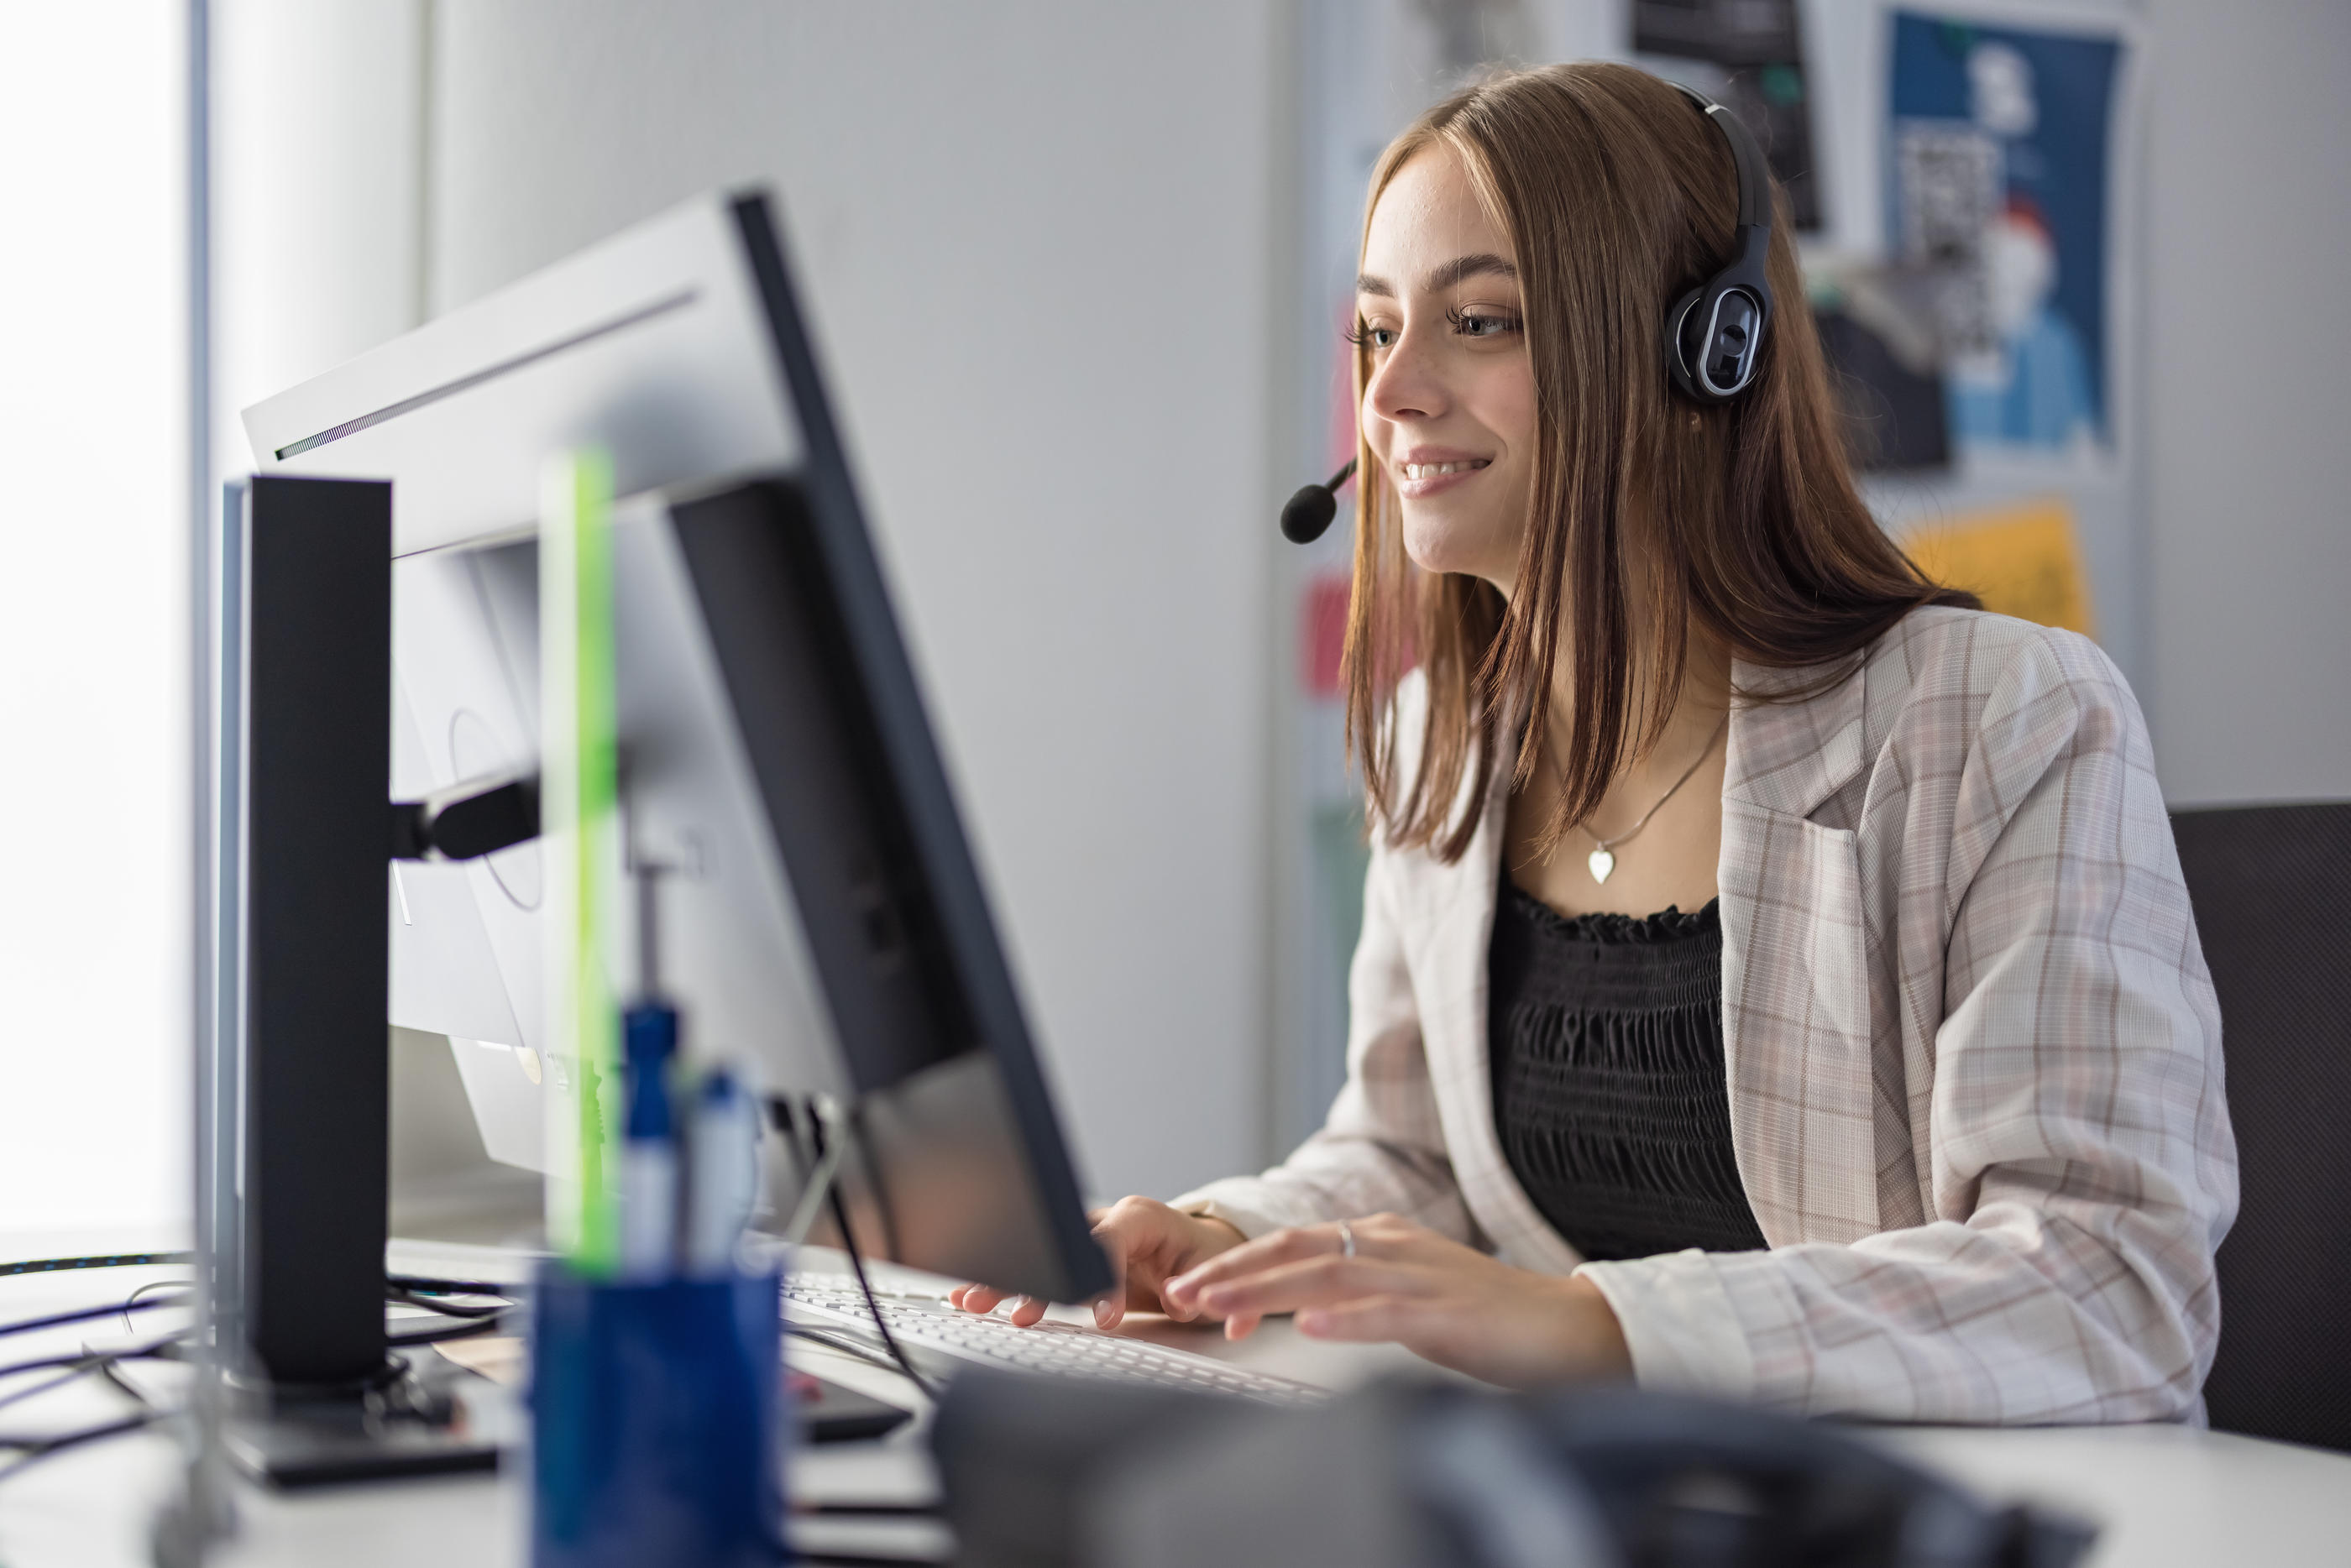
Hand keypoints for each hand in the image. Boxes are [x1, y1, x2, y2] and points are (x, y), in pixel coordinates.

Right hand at [948, 1195, 1245, 1328]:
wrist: (1200, 1248)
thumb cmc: (1205, 1259)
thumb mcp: (1210, 1270)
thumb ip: (1192, 1286)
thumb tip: (1176, 1299)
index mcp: (1141, 1217)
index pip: (1113, 1242)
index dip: (1106, 1280)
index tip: (1104, 1319)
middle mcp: (1106, 1220)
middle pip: (1063, 1244)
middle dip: (1040, 1280)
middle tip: (1022, 1316)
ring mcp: (1083, 1235)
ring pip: (1040, 1251)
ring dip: (1006, 1277)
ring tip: (972, 1301)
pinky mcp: (1071, 1255)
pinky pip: (1035, 1263)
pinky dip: (1004, 1278)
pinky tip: (970, 1293)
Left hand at [1160, 1211, 1632, 1389]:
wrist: (1571, 1328)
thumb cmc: (1490, 1321)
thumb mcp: (1409, 1300)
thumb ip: (1358, 1299)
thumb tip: (1299, 1314)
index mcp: (1382, 1240)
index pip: (1296, 1244)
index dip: (1241, 1264)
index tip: (1195, 1291)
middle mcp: (1394, 1247)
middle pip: (1298, 1250)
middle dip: (1235, 1272)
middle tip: (1182, 1294)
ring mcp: (1421, 1277)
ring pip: (1328, 1275)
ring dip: (1267, 1291)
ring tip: (1221, 1307)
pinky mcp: (1449, 1314)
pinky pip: (1387, 1313)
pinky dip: (1344, 1318)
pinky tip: (1311, 1326)